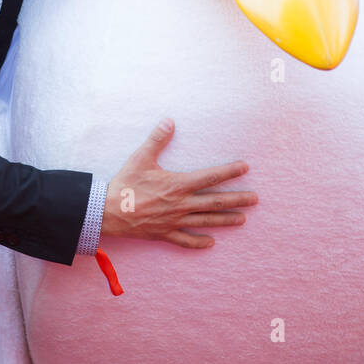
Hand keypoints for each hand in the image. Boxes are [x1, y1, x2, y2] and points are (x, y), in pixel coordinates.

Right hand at [102, 119, 257, 248]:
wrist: (108, 211)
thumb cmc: (125, 183)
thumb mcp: (141, 157)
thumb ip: (157, 139)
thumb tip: (169, 120)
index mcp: (178, 184)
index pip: (210, 177)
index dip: (229, 171)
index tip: (245, 168)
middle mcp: (181, 204)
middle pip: (215, 202)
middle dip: (237, 200)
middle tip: (255, 199)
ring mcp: (174, 221)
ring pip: (205, 221)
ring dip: (225, 220)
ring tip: (242, 219)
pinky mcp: (164, 233)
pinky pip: (186, 240)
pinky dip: (199, 242)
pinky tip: (211, 243)